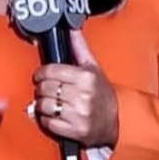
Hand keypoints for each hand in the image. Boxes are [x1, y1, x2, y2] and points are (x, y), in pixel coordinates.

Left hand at [32, 30, 117, 146]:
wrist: (118, 122)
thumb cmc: (103, 94)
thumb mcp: (93, 68)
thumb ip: (79, 47)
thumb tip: (71, 28)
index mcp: (86, 77)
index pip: (50, 71)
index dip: (41, 73)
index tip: (41, 75)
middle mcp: (83, 96)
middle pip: (45, 88)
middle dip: (42, 88)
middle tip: (46, 89)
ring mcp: (79, 115)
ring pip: (44, 105)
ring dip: (42, 104)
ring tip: (49, 102)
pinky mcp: (75, 131)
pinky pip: (48, 123)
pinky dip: (46, 119)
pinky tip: (53, 115)